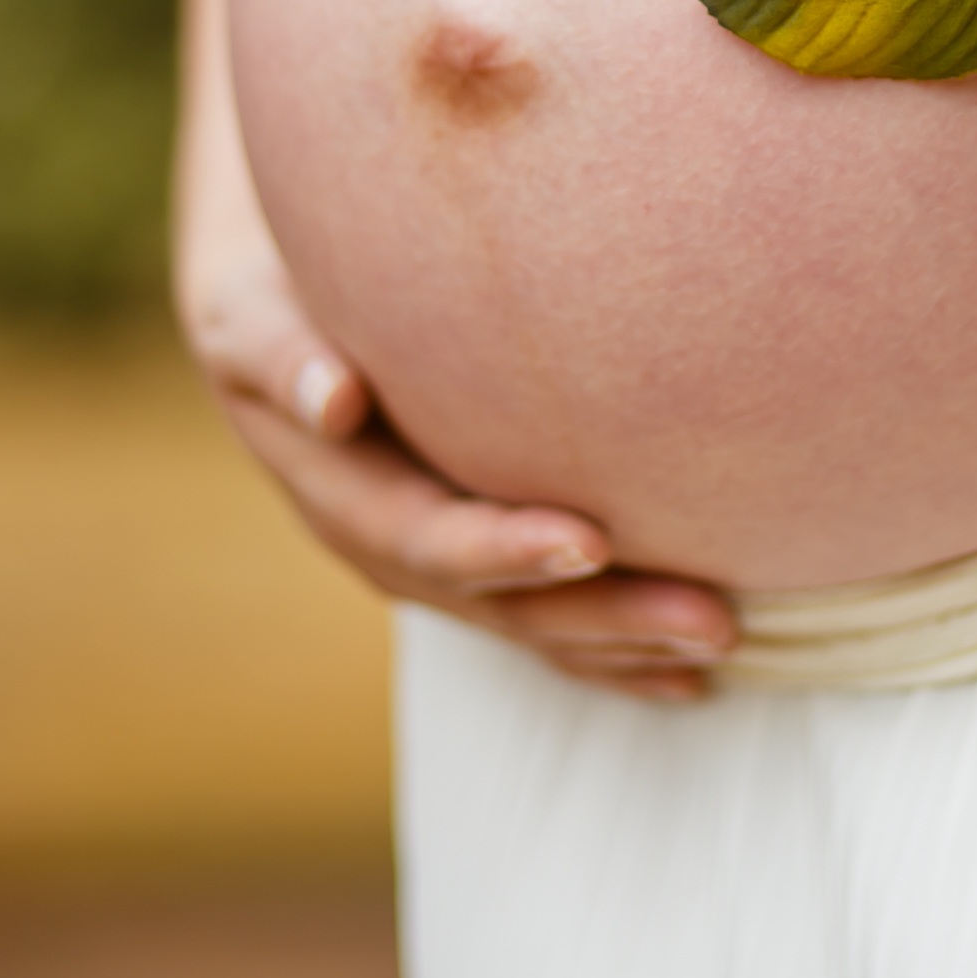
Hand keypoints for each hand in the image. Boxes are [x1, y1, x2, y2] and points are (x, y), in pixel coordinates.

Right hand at [177, 216, 737, 698]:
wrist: (273, 327)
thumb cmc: (270, 302)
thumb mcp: (252, 319)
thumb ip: (286, 357)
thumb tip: (335, 400)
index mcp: (340, 497)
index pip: (428, 538)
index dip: (506, 549)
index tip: (592, 539)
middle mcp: (394, 551)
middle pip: (503, 605)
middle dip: (605, 616)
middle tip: (711, 618)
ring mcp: (439, 566)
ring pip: (538, 623)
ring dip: (628, 641)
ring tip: (724, 641)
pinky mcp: (479, 561)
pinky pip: (550, 620)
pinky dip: (617, 652)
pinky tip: (695, 675)